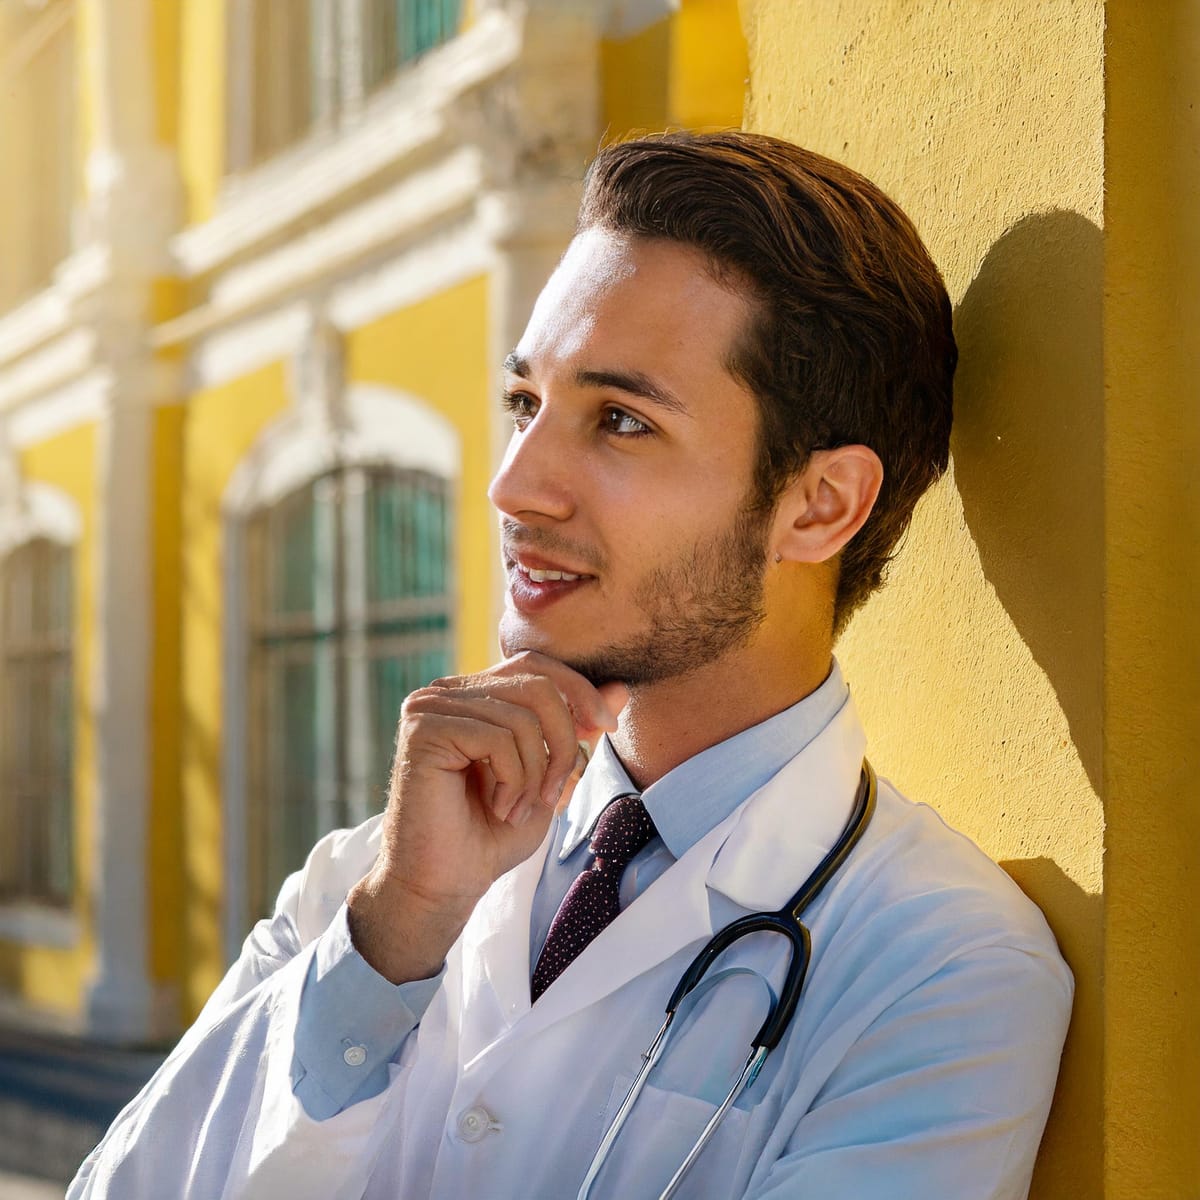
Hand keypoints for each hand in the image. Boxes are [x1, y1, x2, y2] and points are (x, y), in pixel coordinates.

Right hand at [346, 651, 628, 983]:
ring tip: (517, 809)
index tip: (607, 728)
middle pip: (537, 684)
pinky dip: (512, 780)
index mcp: (475, 695)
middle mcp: (448, 691)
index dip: (579, 690)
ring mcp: (430, 706)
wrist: (446, 883)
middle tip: (555, 792)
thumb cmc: (491, 835)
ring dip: (534, 773)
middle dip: (564, 740)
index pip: (537, 665)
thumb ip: (578, 728)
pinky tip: (498, 808)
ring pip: (522, 718)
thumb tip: (621, 689)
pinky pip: (497, 738)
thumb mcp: (549, 774)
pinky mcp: (423, 728)